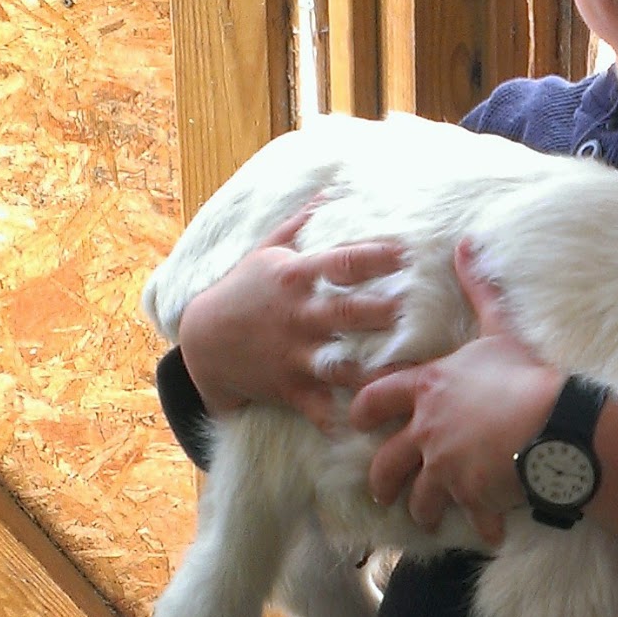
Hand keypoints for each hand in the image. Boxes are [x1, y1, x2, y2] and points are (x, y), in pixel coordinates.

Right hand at [179, 208, 404, 430]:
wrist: (203, 343)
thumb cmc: (242, 290)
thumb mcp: (265, 251)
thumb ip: (300, 222)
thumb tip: (331, 187)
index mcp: (295, 277)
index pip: (340, 262)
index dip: (373, 256)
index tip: (406, 251)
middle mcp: (298, 316)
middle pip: (346, 313)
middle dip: (379, 312)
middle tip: (414, 310)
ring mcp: (295, 355)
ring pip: (339, 366)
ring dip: (372, 371)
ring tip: (409, 375)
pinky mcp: (292, 389)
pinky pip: (320, 409)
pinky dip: (340, 421)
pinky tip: (369, 428)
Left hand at [348, 240, 560, 543]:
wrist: (556, 422)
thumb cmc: (527, 373)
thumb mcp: (500, 328)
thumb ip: (478, 290)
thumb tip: (465, 244)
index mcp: (429, 388)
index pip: (376, 399)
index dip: (362, 410)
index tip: (357, 421)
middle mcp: (427, 430)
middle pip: (386, 461)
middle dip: (381, 479)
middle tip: (381, 489)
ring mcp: (445, 466)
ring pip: (419, 497)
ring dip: (421, 509)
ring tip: (425, 517)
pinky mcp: (470, 494)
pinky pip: (471, 516)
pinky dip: (483, 525)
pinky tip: (491, 532)